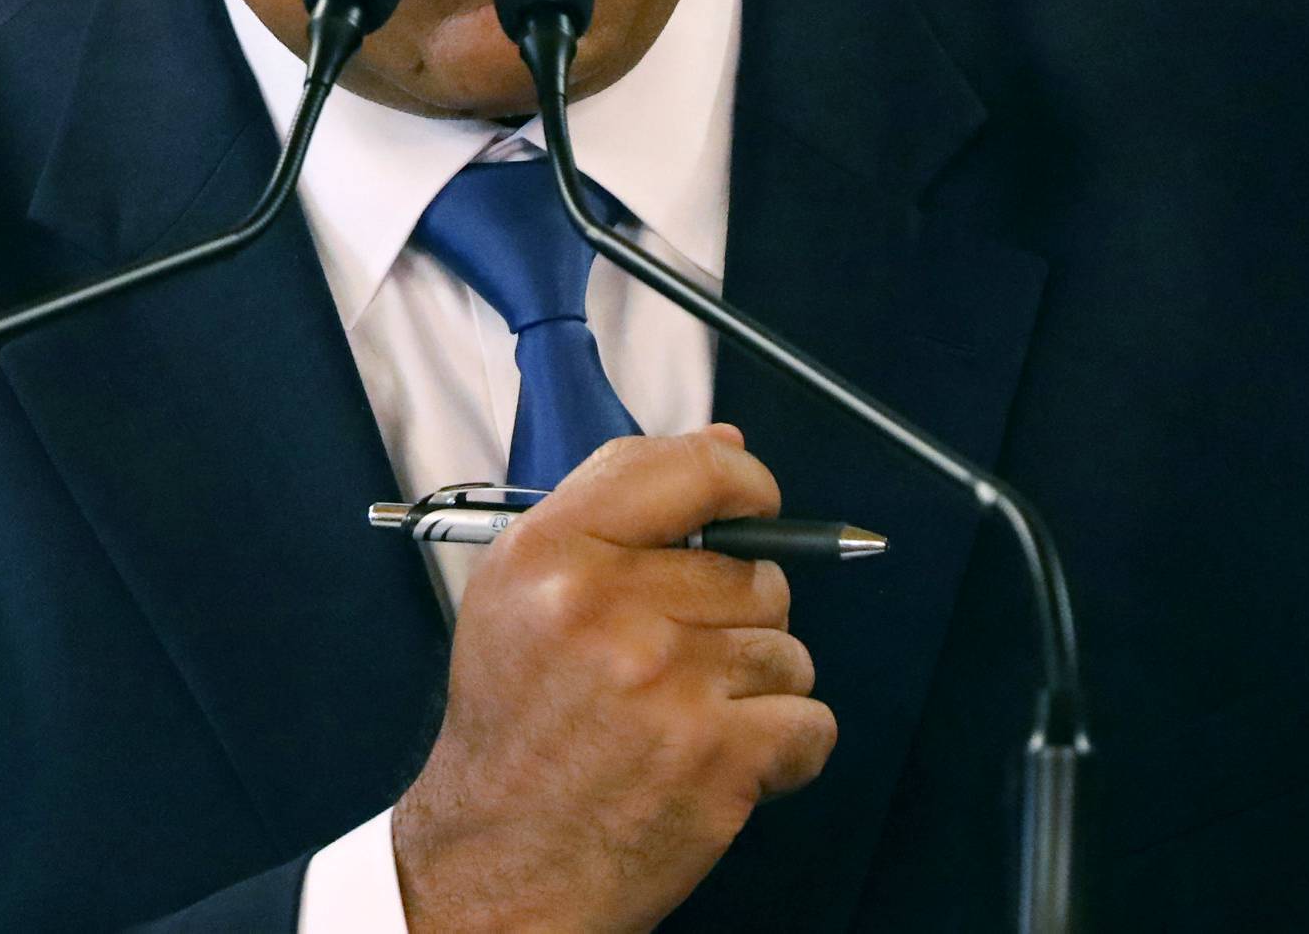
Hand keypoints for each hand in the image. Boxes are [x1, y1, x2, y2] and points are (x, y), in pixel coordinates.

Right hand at [392, 426, 836, 933]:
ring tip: (689, 717)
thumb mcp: (524, 588)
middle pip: (751, 573)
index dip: (741, 481)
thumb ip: (620, 505)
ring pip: (786, 648)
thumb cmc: (517, 723)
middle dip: (737, 617)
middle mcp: (605, 606)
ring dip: (757, 686)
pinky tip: (724, 760)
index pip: (684, 470)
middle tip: (680, 662)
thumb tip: (726, 446)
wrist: (498, 862)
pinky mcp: (717, 758)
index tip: (756, 504)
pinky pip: (810, 721)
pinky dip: (785, 748)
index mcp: (552, 552)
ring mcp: (666, 682)